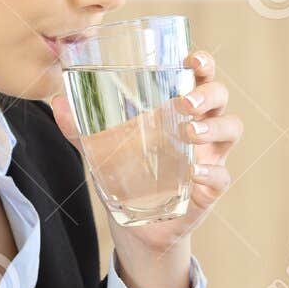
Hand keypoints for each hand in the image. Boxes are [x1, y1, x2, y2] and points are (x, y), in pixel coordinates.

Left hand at [49, 48, 241, 287]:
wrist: (137, 229)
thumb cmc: (128, 177)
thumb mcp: (102, 150)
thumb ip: (81, 128)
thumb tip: (57, 101)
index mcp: (179, 110)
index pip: (199, 77)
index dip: (202, 63)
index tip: (190, 58)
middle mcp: (201, 128)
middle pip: (220, 97)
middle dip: (208, 92)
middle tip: (184, 102)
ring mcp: (210, 158)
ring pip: (231, 129)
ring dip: (212, 126)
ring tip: (187, 132)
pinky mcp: (209, 190)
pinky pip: (222, 176)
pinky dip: (212, 173)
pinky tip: (194, 174)